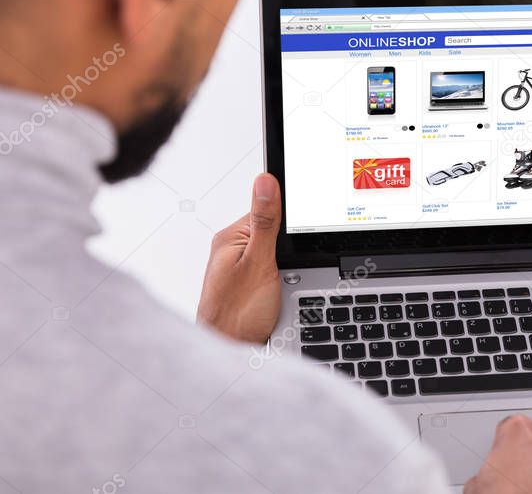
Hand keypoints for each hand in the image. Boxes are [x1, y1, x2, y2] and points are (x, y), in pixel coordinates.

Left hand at [196, 174, 281, 343]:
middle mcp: (233, 250)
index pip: (269, 210)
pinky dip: (286, 283)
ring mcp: (241, 268)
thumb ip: (265, 222)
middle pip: (277, 233)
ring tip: (279, 290)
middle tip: (285, 273)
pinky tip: (280, 297)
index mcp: (231, 237)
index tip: (299, 238)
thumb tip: (265, 180)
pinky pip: (277, 273)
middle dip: (292, 251)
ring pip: (281, 256)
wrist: (228, 354)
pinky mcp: (251, 284)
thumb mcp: (258, 263)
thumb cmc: (235, 315)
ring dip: (290, 270)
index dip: (291, 223)